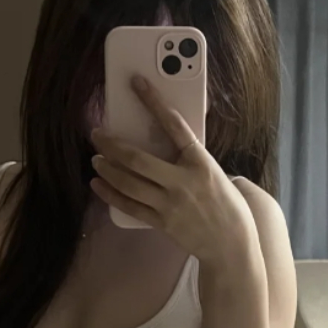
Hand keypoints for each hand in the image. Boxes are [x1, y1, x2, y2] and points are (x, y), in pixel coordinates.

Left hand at [90, 76, 259, 267]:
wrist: (231, 243)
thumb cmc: (225, 203)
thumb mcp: (214, 172)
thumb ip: (192, 154)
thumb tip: (169, 130)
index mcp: (201, 162)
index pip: (174, 124)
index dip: (153, 101)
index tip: (137, 83)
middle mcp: (183, 182)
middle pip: (138, 159)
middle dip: (111, 144)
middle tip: (97, 134)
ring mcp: (170, 204)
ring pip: (128, 183)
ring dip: (106, 168)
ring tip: (96, 158)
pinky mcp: (161, 223)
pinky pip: (128, 206)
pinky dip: (110, 193)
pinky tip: (98, 184)